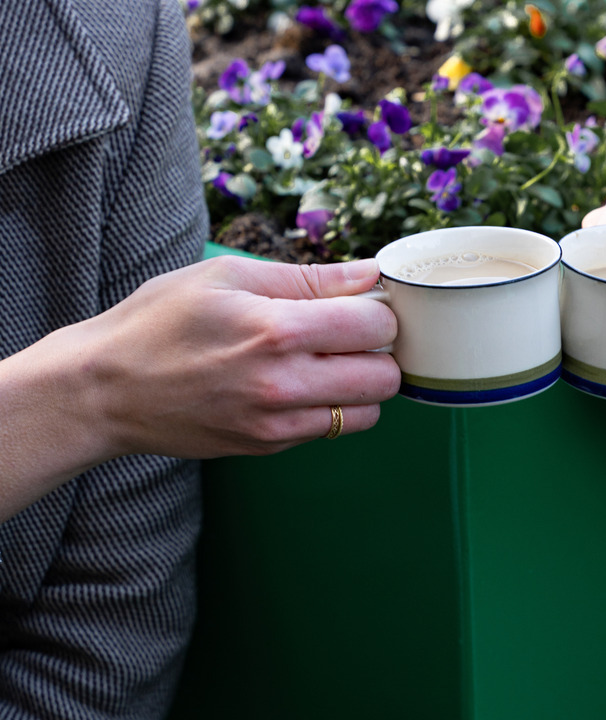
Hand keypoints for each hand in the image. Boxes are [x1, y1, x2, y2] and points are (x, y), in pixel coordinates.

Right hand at [83, 255, 400, 458]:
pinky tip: (295, 384)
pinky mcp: (267, 446)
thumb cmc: (159, 321)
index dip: (380, 310)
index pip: (375, 325)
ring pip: (367, 412)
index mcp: (275, 330)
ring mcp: (276, 423)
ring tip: (327, 362)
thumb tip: (369, 273)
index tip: (362, 303)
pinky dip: (328, 407)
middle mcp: (283, 384)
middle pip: (385, 377)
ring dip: (360, 386)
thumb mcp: (226, 276)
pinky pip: (329, 430)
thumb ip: (307, 278)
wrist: (105, 390)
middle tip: (351, 335)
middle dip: (380, 351)